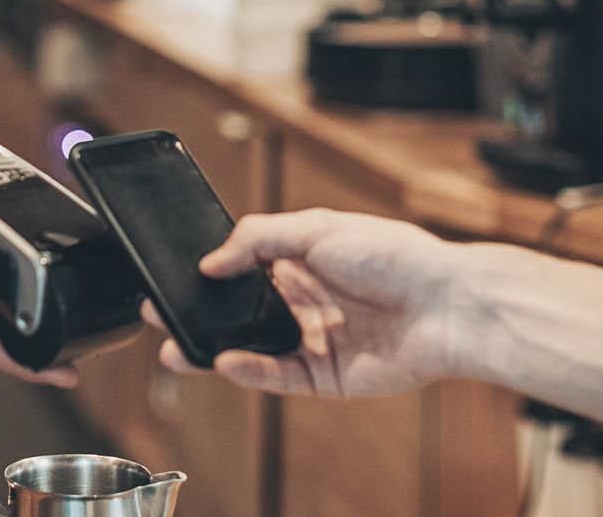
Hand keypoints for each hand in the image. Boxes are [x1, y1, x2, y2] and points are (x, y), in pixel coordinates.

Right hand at [153, 209, 468, 397]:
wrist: (445, 305)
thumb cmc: (395, 255)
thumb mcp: (319, 227)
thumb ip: (259, 239)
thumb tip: (211, 260)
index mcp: (300, 259)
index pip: (241, 267)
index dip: (209, 272)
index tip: (172, 272)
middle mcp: (302, 300)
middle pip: (238, 311)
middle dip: (197, 312)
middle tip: (157, 310)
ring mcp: (311, 339)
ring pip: (249, 347)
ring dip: (211, 347)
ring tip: (174, 348)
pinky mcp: (324, 376)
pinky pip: (276, 375)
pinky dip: (248, 370)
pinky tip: (225, 360)